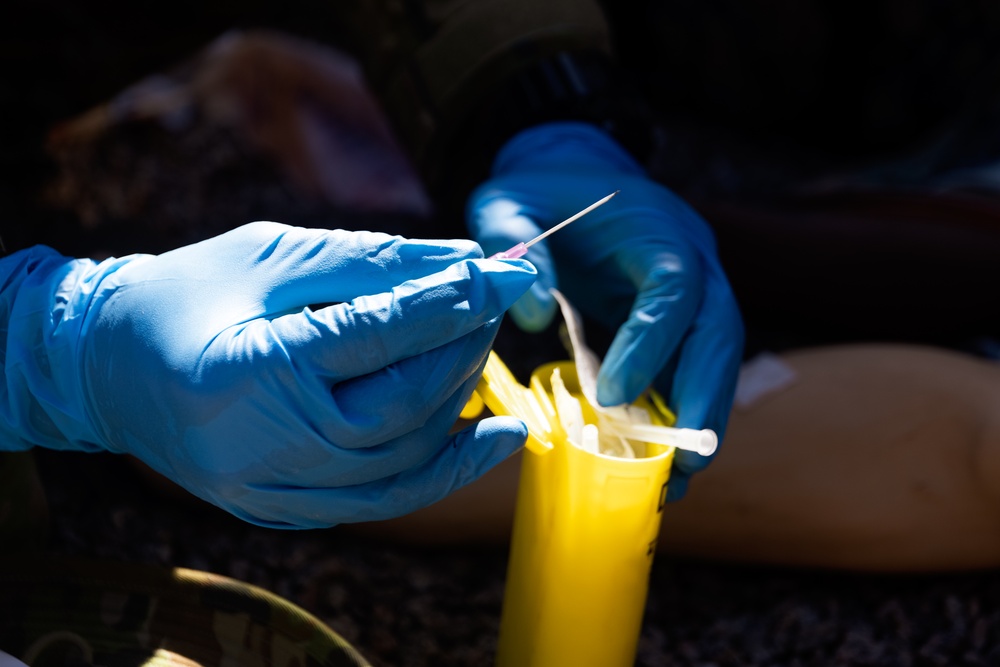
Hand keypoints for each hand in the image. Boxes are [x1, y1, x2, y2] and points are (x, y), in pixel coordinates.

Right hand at [0, 222, 535, 526]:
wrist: (101, 367)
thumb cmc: (183, 293)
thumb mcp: (269, 257)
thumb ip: (369, 262)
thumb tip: (464, 262)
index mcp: (249, 369)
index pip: (375, 337)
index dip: (448, 304)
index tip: (501, 274)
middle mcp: (261, 446)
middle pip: (399, 407)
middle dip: (460, 350)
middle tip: (493, 304)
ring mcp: (270, 490)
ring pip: (401, 461)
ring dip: (459, 406)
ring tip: (484, 352)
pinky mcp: (280, 510)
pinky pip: (381, 499)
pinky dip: (441, 468)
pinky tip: (491, 435)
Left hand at [467, 122, 742, 499]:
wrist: (570, 179)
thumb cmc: (536, 193)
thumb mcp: (506, 204)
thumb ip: (513, 245)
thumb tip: (533, 316)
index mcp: (655, 227)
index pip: (675, 287)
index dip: (652, 343)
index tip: (612, 394)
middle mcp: (691, 259)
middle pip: (720, 331)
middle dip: (705, 398)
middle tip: (683, 461)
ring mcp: (694, 292)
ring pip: (716, 358)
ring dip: (702, 417)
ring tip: (676, 478)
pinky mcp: (680, 320)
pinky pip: (693, 368)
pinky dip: (681, 412)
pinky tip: (659, 457)